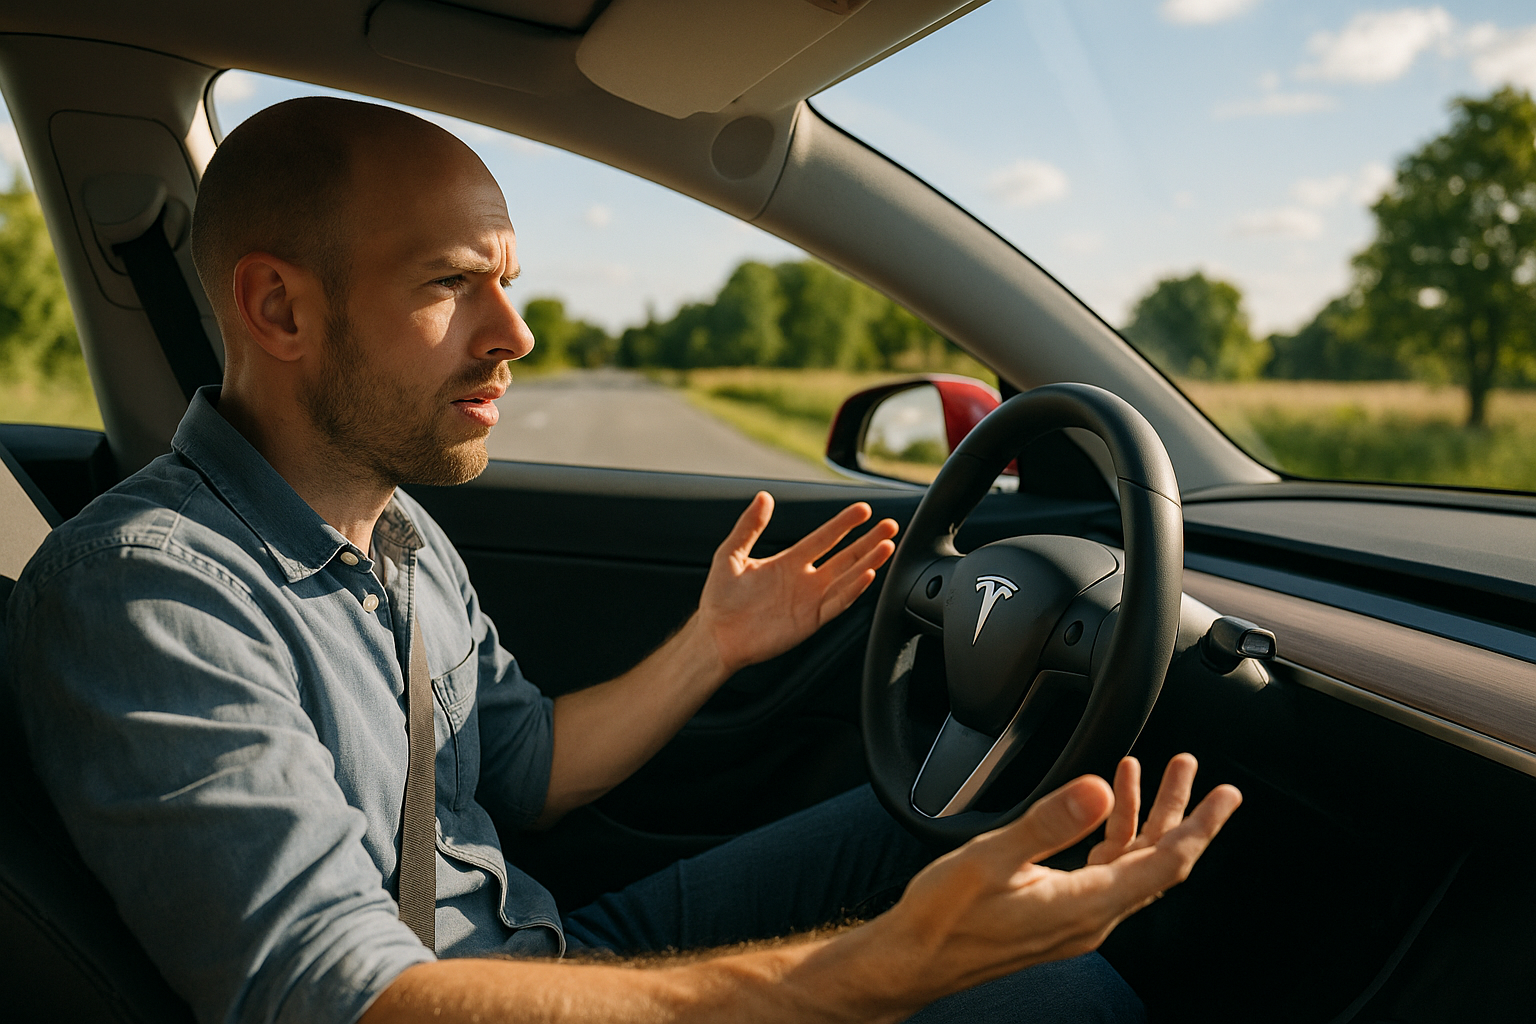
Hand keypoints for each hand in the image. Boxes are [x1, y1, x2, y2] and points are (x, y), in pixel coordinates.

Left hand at [697, 492, 898, 674]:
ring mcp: (810, 600)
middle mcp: (805, 580)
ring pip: (848, 578)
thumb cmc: (720, 599)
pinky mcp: (811, 621)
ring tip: (888, 545)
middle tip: (890, 525)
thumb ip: (749, 526)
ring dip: (869, 562)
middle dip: (868, 541)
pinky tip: (868, 574)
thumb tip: (764, 496)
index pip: (824, 538)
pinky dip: (854, 589)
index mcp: (788, 562)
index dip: (844, 524)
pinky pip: (838, 603)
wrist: (716, 636)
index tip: (864, 509)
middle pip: (845, 556)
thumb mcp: (731, 554)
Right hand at [868, 755, 1240, 1007]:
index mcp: (1085, 904)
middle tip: (1191, 770)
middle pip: (1155, 860)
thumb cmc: (944, 918)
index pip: (1164, 862)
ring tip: (1145, 772)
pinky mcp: (1058, 915)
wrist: (913, 960)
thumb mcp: (992, 860)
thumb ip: (1049, 823)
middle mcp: (1091, 917)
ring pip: (1130, 863)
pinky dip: (1110, 832)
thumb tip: (1098, 789)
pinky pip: (1102, 871)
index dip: (1200, 826)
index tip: (1224, 796)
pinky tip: (1100, 808)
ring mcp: (1076, 918)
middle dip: (1178, 811)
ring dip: (1142, 816)